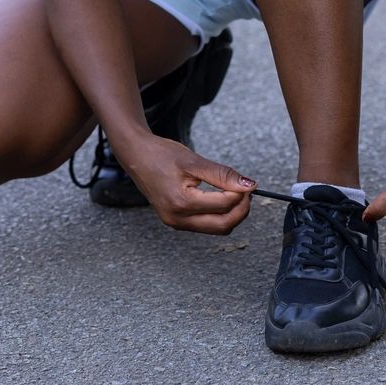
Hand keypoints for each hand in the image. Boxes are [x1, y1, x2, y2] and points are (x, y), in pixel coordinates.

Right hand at [120, 135, 252, 234]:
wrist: (136, 157)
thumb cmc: (161, 155)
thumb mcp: (194, 162)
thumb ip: (222, 175)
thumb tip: (249, 185)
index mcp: (181, 202)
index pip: (224, 205)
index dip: (242, 194)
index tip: (248, 182)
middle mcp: (177, 218)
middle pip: (223, 225)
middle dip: (241, 210)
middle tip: (246, 191)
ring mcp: (176, 223)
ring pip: (216, 228)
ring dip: (231, 214)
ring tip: (234, 193)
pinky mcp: (176, 222)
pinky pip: (205, 225)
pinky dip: (218, 215)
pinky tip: (221, 199)